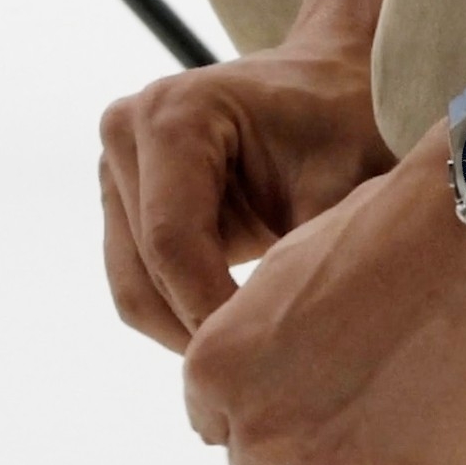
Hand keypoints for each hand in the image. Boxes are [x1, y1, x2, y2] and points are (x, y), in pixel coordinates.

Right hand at [99, 28, 394, 353]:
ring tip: (256, 361)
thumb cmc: (348, 126)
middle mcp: (128, 131)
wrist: (330, 86)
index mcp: (176, 115)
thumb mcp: (347, 187)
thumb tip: (292, 348)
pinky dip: (182, 316)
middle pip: (144, 271)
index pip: (174, 243)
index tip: (268, 361)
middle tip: (265, 378)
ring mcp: (117, 164)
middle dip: (201, 331)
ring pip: (133, 287)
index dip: (211, 313)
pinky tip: (238, 333)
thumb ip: (312, 256)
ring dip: (188, 332)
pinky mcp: (121, 196)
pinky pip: (138, 282)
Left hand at [182, 126, 465, 464]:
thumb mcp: (288, 268)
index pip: (217, 429)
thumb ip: (257, 338)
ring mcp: (336, 461)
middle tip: (349, 408)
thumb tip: (264, 374)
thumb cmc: (390, 229)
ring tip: (389, 430)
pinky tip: (427, 444)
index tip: (297, 397)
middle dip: (300, 448)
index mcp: (217, 367)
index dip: (263, 411)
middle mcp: (264, 423)